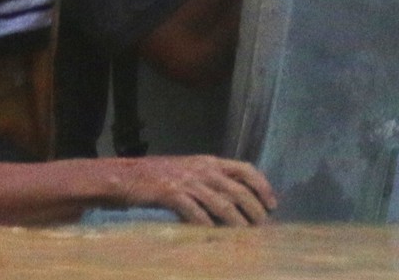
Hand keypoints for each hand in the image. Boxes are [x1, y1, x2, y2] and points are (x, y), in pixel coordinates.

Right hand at [109, 154, 277, 225]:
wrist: (125, 177)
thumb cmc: (158, 177)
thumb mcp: (189, 171)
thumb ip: (210, 181)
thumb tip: (236, 201)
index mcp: (208, 162)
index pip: (245, 169)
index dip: (262, 186)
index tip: (273, 204)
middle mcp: (201, 169)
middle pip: (237, 189)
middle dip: (254, 209)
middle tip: (263, 227)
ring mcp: (186, 181)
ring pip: (221, 203)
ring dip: (237, 222)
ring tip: (246, 237)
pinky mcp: (171, 194)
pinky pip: (196, 213)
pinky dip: (208, 226)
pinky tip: (215, 237)